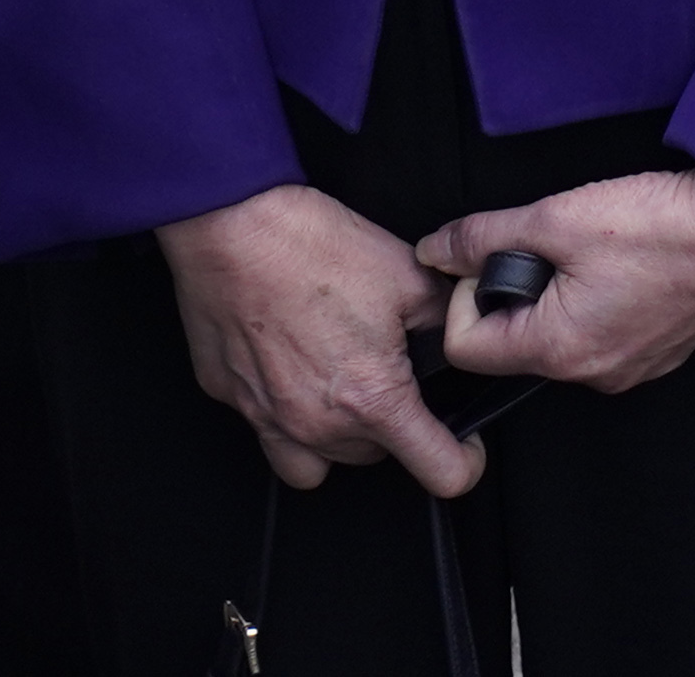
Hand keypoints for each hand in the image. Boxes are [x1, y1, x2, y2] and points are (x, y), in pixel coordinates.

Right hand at [156, 183, 475, 496]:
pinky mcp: (228, 395)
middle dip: (388, 426)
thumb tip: (454, 337)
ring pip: (317, 461)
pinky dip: (281, 408)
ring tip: (334, 387)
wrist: (231, 221)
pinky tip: (283, 361)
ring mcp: (268, 416)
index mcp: (373, 399)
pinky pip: (265, 424)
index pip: (442, 473)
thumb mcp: (408, 274)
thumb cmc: (309, 244)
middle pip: (374, 459)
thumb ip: (443, 321)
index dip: (465, 463)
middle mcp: (320, 423)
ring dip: (335, 436)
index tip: (461, 446)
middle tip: (381, 374)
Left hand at [417, 168, 694, 394]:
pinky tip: (614, 264)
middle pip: (511, 344)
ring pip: (556, 337)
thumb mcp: (553, 217)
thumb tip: (437, 249)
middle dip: (509, 293)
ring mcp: (629, 368)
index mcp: (560, 349)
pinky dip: (589, 300)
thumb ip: (482, 237)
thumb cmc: (662, 227)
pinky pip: (597, 334)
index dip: (463, 297)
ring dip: (551, 294)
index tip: (487, 259)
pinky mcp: (655, 352)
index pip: (466, 349)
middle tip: (540, 247)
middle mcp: (595, 374)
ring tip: (582, 251)